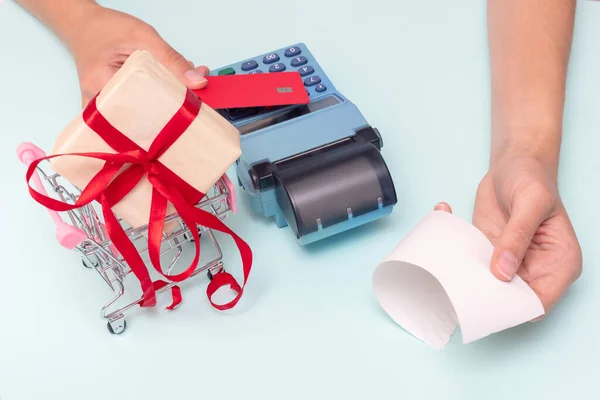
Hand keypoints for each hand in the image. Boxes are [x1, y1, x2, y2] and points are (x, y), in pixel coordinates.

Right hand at [62, 3, 208, 106]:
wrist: (84, 26)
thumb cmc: (108, 29)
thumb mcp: (144, 37)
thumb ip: (172, 60)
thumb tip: (199, 83)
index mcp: (101, 87)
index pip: (145, 109)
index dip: (173, 108)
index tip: (195, 102)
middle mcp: (98, 107)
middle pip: (144, 118)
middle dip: (173, 108)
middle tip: (192, 95)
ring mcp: (102, 113)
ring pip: (143, 119)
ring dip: (166, 107)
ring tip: (181, 93)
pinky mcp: (110, 112)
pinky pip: (136, 116)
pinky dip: (155, 107)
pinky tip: (168, 98)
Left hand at [434, 154, 581, 315]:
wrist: (515, 163)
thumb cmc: (532, 178)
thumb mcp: (530, 203)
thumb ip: (517, 236)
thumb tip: (502, 272)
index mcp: (560, 262)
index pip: (539, 301)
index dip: (514, 306)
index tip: (486, 297)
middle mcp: (536, 268)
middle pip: (509, 298)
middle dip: (483, 294)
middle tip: (458, 281)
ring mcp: (511, 262)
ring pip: (486, 285)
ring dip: (465, 276)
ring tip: (447, 259)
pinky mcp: (489, 253)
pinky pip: (471, 264)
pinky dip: (455, 253)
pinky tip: (444, 219)